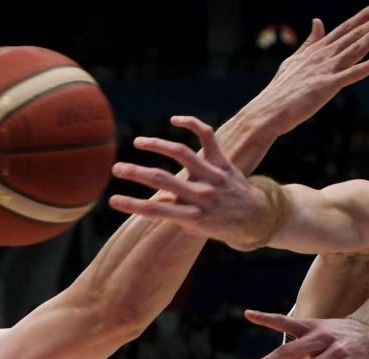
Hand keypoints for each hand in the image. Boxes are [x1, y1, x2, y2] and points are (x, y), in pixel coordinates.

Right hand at [108, 116, 271, 244]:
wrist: (256, 217)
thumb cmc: (220, 224)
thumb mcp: (196, 227)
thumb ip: (175, 214)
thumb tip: (152, 202)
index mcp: (194, 216)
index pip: (157, 211)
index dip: (132, 206)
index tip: (112, 200)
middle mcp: (203, 195)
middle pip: (162, 180)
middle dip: (135, 173)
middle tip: (116, 168)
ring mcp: (213, 176)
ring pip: (181, 154)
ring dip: (156, 145)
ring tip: (138, 142)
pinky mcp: (223, 162)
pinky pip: (207, 137)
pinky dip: (192, 124)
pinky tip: (175, 120)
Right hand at [248, 2, 368, 136]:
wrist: (268, 111)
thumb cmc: (280, 90)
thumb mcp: (294, 60)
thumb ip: (310, 42)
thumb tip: (318, 21)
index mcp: (317, 50)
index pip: (344, 29)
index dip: (363, 17)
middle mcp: (324, 55)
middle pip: (355, 34)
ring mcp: (327, 69)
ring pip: (358, 46)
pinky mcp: (328, 86)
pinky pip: (355, 72)